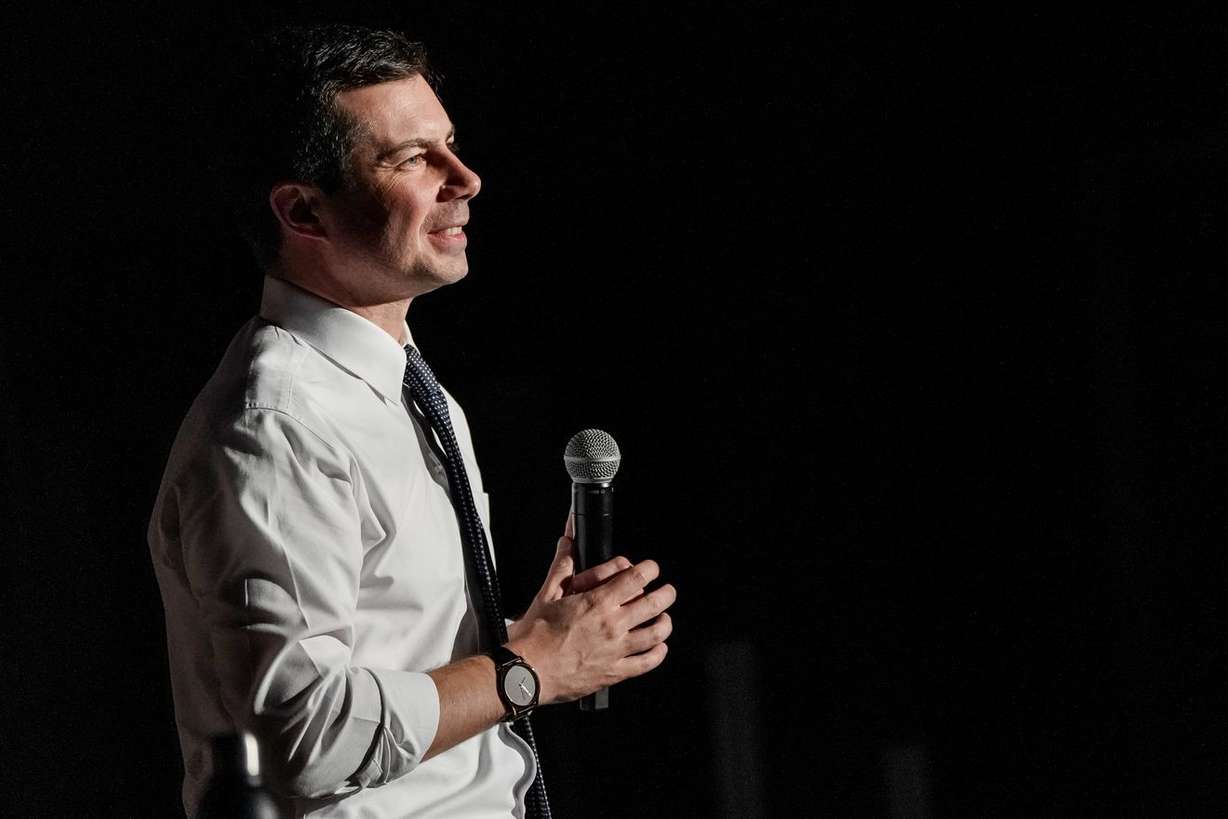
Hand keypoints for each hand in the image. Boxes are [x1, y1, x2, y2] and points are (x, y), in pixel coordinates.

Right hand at [507, 513, 675, 703]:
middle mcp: (612, 625)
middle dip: (666, 594)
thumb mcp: (547, 594)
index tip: (652, 568)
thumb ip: (561, 566)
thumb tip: (566, 542)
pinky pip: (645, 663)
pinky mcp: (614, 672)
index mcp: (597, 602)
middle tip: (668, 591)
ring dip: (665, 623)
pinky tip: (659, 648)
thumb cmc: (534, 635)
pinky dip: (657, 654)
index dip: (650, 569)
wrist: (527, 671)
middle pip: (654, 604)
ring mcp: (616, 650)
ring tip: (665, 619)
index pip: (636, 578)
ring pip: (655, 634)